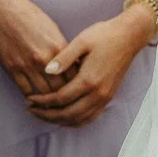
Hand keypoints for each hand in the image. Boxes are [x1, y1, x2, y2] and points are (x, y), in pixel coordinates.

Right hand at [0, 0, 74, 101]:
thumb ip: (62, 49)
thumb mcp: (53, 29)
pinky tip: (35, 100)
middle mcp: (44, 59)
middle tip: (67, 103)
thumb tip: (72, 66)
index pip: (74, 76)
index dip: (77, 86)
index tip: (77, 92)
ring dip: (48, 101)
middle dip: (65, 97)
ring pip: (44, 94)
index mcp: (58, 48)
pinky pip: (25, 91)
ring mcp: (27, 65)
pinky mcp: (12, 68)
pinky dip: (32, 98)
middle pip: (60, 88)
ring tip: (52, 105)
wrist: (4, 10)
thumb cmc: (30, 16)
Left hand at [24, 4, 155, 126]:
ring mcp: (105, 98)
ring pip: (79, 120)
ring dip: (59, 121)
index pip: (60, 99)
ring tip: (43, 114)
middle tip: (31, 109)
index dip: (42, 101)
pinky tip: (63, 117)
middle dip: (47, 115)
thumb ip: (64, 57)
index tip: (28, 99)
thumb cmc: (104, 35)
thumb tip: (46, 71)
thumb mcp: (81, 41)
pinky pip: (90, 118)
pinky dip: (75, 121)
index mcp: (88, 79)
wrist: (129, 37)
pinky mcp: (108, 97)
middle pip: (68, 114)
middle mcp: (98, 93)